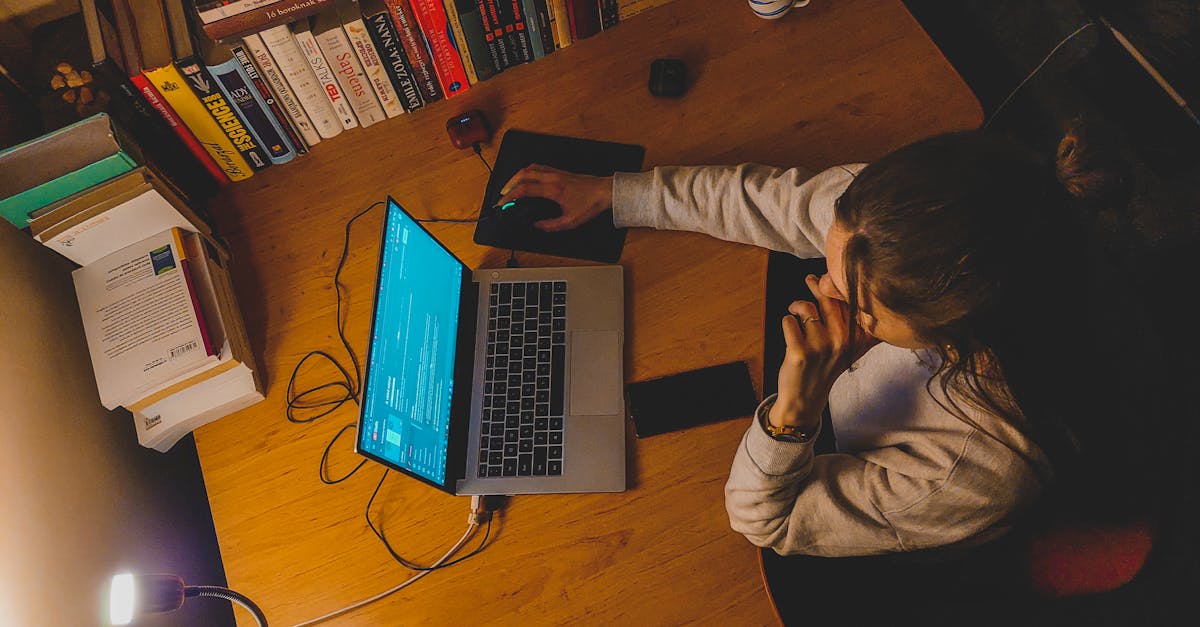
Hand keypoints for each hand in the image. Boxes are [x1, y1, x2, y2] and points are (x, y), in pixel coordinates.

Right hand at [496, 164, 612, 231]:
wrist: (605, 191)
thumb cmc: (591, 204)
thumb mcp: (570, 221)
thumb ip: (551, 225)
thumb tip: (537, 226)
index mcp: (553, 190)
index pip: (524, 190)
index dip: (510, 196)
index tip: (503, 203)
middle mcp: (552, 178)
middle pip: (522, 175)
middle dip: (509, 185)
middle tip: (502, 195)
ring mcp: (556, 172)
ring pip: (529, 168)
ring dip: (517, 176)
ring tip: (510, 186)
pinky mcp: (560, 171)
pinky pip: (538, 166)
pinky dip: (527, 171)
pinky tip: (526, 177)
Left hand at [770, 275, 877, 428]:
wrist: (806, 398)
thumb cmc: (825, 368)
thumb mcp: (848, 348)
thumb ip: (855, 324)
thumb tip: (858, 292)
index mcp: (856, 339)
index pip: (848, 302)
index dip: (836, 285)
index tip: (827, 277)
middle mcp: (841, 341)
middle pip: (827, 299)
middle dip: (815, 285)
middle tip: (810, 280)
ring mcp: (820, 346)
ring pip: (806, 308)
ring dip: (797, 307)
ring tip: (796, 312)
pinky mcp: (799, 352)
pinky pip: (789, 321)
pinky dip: (787, 321)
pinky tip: (791, 330)